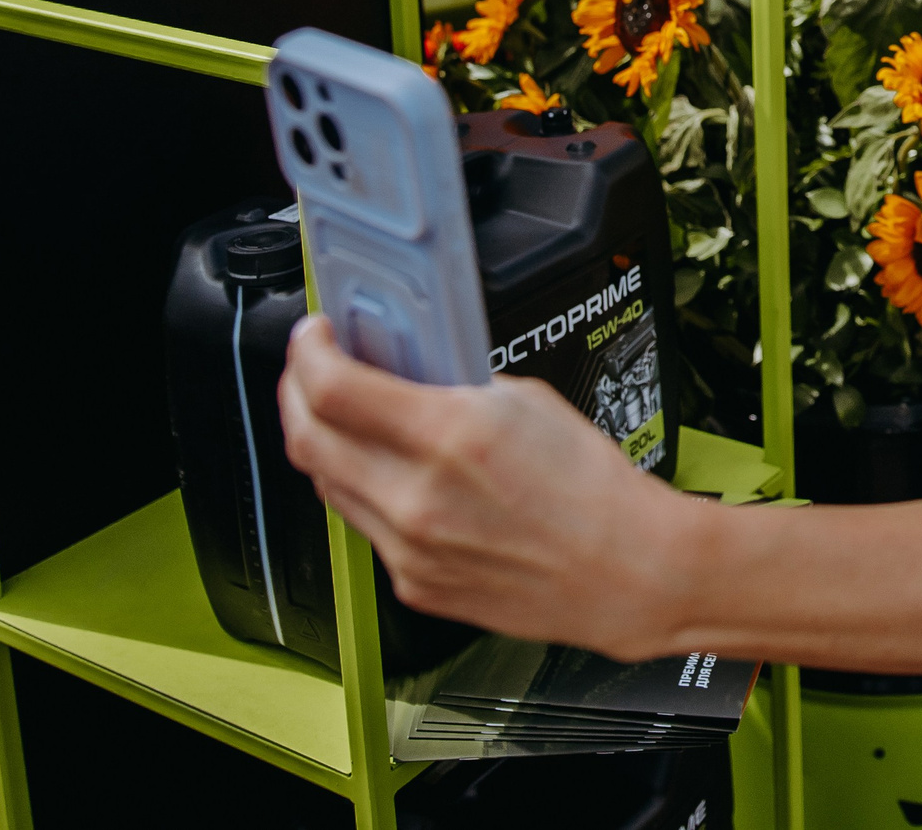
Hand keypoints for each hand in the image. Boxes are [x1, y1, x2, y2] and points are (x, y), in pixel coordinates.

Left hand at [276, 315, 690, 657]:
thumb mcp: (526, 402)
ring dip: (325, 445)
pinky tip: (395, 477)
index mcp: (448, 437)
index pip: (333, 388)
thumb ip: (455, 387)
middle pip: (306, 439)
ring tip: (347, 421)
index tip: (314, 336)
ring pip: (328, 486)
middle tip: (309, 371)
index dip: (306, 353)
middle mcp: (417, 498)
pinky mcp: (413, 585)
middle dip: (294, 394)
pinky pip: (366, 529)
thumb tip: (411, 377)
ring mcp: (409, 548)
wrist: (627, 571)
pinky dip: (369, 494)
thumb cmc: (593, 491)